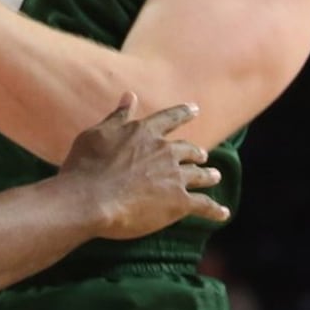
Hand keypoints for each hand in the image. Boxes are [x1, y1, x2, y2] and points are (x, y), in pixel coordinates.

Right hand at [58, 95, 228, 239]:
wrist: (90, 198)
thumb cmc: (86, 165)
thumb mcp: (98, 133)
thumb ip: (117, 116)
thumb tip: (129, 96)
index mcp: (145, 132)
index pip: (170, 118)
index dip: (184, 113)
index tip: (195, 109)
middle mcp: (165, 150)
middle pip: (188, 149)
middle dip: (196, 153)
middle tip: (202, 156)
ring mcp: (175, 176)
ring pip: (199, 175)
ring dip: (208, 175)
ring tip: (215, 176)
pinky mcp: (179, 202)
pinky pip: (204, 205)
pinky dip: (215, 209)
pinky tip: (222, 213)